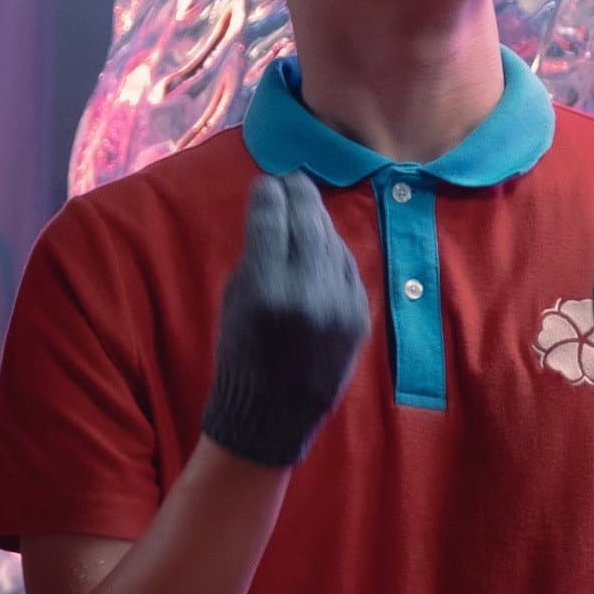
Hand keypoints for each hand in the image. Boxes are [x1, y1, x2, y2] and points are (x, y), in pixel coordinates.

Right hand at [199, 171, 370, 468]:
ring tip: (306, 205)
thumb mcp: (233, 303)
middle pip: (308, 223)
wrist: (273, 416)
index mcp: (265, 290)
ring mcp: (340, 306)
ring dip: (317, 220)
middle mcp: (307, 293)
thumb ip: (254, 257)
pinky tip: (321, 243)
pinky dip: (333, 253)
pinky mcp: (360, 317)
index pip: (270, 221)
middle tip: (291, 178)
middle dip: (299, 194)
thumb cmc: (240, 357)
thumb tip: (272, 213)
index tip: (266, 182)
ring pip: (332, 242)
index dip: (268, 194)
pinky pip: (347, 269)